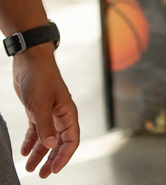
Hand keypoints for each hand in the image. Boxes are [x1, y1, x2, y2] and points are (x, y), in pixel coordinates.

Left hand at [12, 46, 78, 176]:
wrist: (30, 61)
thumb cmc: (40, 78)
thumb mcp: (40, 104)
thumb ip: (45, 126)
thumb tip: (50, 146)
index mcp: (68, 113)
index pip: (71, 140)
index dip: (64, 157)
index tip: (52, 170)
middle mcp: (60, 115)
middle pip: (59, 143)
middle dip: (51, 160)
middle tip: (42, 175)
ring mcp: (49, 113)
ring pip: (47, 139)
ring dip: (39, 154)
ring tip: (30, 168)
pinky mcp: (37, 111)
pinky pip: (36, 131)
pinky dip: (31, 142)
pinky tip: (24, 151)